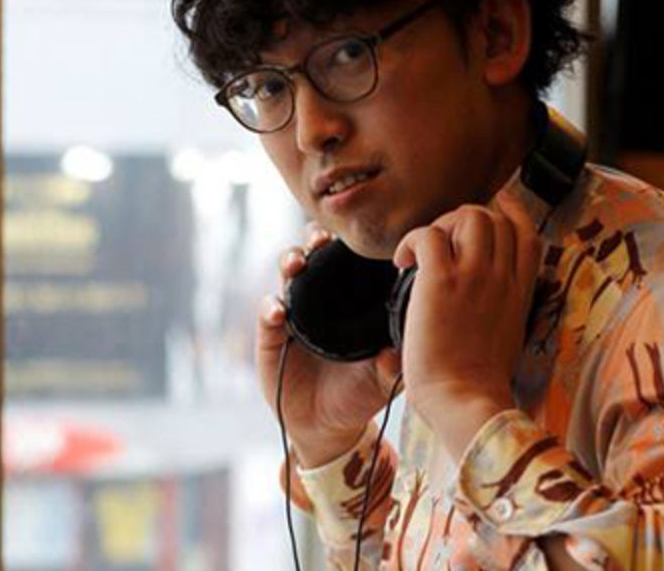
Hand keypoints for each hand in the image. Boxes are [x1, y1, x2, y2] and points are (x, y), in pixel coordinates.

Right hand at [255, 223, 402, 467]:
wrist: (328, 426)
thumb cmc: (360, 393)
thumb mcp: (383, 380)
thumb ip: (393, 365)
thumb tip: (397, 351)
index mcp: (349, 300)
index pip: (347, 260)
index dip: (348, 243)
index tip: (354, 236)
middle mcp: (320, 299)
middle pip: (313, 254)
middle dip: (314, 239)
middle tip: (320, 240)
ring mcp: (293, 315)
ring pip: (287, 275)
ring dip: (289, 261)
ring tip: (296, 265)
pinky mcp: (271, 337)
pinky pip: (267, 314)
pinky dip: (270, 308)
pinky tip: (278, 313)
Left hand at [392, 189, 542, 455]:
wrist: (465, 400)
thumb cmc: (479, 382)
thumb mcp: (509, 338)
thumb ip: (502, 310)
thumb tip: (485, 302)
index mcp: (520, 292)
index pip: (526, 234)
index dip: (511, 212)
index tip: (496, 205)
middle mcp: (501, 277)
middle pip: (494, 218)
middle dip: (464, 219)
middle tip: (441, 243)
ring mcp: (473, 276)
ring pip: (467, 216)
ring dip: (441, 225)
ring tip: (422, 253)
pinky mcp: (441, 281)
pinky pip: (429, 235)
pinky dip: (411, 240)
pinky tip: (402, 262)